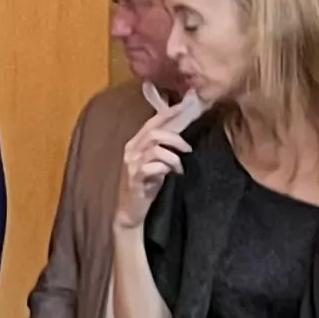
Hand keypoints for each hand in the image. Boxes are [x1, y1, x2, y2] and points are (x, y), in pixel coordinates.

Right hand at [114, 103, 198, 230]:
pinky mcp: (135, 177)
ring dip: (173, 156)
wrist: (130, 211)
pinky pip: (155, 166)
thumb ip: (162, 148)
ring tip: (179, 167)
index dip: (169, 113)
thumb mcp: (155, 163)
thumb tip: (180, 135)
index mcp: (134, 143)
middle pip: (154, 133)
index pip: (152, 122)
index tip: (186, 106)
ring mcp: (131, 164)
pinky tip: (172, 175)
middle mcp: (131, 150)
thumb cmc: (145, 186)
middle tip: (188, 148)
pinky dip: (167, 168)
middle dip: (175, 138)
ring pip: (156, 148)